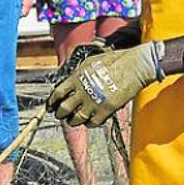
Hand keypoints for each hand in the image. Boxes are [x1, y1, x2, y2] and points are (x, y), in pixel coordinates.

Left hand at [47, 41, 165, 126]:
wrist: (133, 66)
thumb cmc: (114, 60)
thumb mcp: (89, 62)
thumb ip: (77, 73)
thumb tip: (69, 80)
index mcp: (76, 78)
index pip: (57, 94)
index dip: (51, 102)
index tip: (50, 106)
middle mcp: (82, 91)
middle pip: (64, 109)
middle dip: (60, 113)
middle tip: (61, 114)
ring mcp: (94, 102)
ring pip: (76, 119)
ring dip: (72, 121)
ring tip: (73, 120)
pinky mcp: (106, 110)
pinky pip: (92, 123)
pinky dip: (89, 123)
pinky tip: (89, 121)